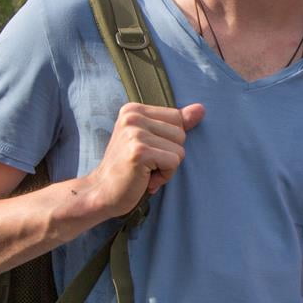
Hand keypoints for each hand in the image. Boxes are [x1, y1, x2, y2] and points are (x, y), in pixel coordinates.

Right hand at [85, 102, 204, 217]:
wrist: (101, 193)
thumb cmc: (128, 169)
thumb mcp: (151, 140)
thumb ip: (176, 123)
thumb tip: (201, 109)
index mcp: (133, 109)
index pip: (177, 118)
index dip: (169, 141)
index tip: (148, 152)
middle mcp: (132, 116)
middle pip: (181, 133)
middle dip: (169, 154)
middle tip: (146, 165)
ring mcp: (135, 133)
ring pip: (179, 149)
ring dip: (167, 167)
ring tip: (145, 172)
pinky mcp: (140, 152)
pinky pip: (174, 162)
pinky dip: (165, 176)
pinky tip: (146, 179)